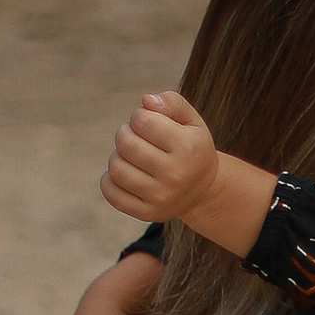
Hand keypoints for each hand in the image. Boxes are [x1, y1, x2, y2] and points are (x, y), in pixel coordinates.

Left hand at [103, 87, 220, 227]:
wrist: (204, 191)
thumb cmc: (191, 147)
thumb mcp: (191, 121)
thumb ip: (172, 102)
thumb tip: (146, 101)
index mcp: (188, 147)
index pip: (142, 120)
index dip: (140, 116)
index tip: (149, 124)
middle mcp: (176, 174)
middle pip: (126, 144)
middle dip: (125, 134)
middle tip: (136, 138)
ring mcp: (161, 197)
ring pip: (116, 168)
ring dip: (118, 157)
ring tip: (131, 156)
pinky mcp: (148, 213)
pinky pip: (111, 193)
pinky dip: (110, 180)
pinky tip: (125, 173)